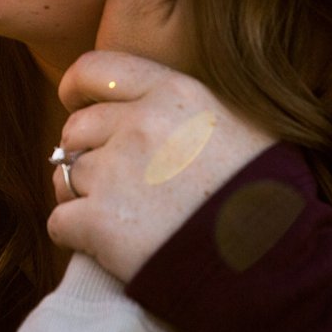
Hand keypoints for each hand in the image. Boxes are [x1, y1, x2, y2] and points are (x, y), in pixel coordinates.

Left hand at [47, 51, 275, 281]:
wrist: (272, 263)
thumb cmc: (269, 198)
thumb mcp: (246, 127)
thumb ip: (196, 110)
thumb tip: (165, 109)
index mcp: (175, 94)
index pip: (97, 69)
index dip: (77, 88)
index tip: (75, 103)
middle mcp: (139, 125)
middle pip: (77, 128)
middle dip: (83, 152)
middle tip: (105, 179)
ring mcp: (115, 174)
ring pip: (64, 174)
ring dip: (77, 194)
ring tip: (108, 215)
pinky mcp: (100, 224)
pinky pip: (59, 221)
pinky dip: (72, 233)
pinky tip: (98, 243)